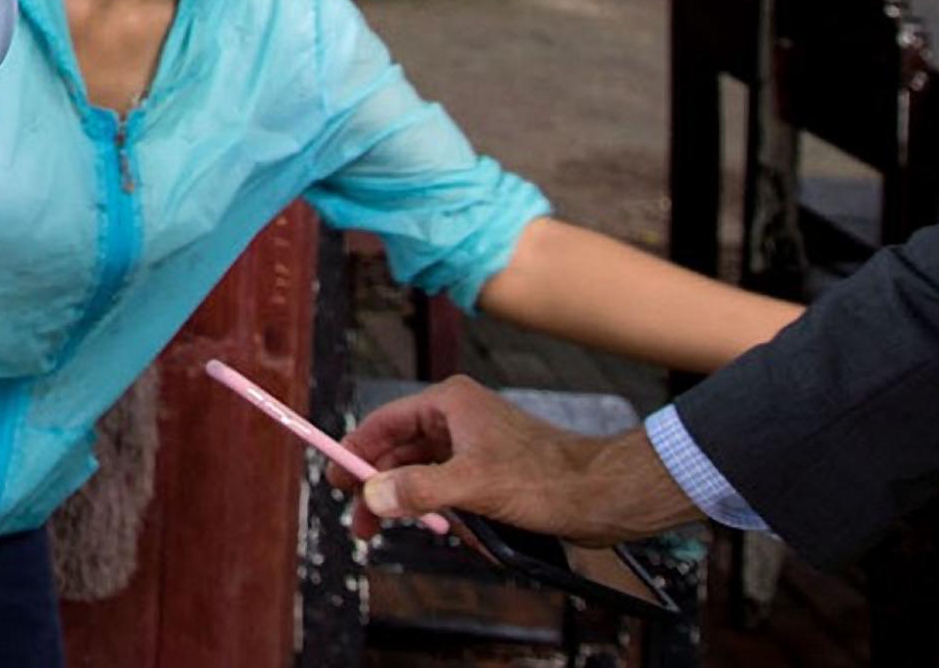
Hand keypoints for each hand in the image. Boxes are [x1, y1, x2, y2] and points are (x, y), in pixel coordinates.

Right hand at [339, 379, 698, 543]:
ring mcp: (474, 445)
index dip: (356, 453)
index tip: (336, 482)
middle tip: (365, 528)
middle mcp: (458, 418)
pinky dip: (451, 514)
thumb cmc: (544, 480)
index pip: (384, 423)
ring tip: (433, 533)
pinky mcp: (491, 471)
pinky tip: (466, 535)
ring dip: (424, 509)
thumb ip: (417, 490)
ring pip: (426, 477)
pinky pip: (452, 492)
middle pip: (400, 454)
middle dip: (385, 492)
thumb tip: (372, 496)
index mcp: (449, 403)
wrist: (602, 495)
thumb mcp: (472, 485)